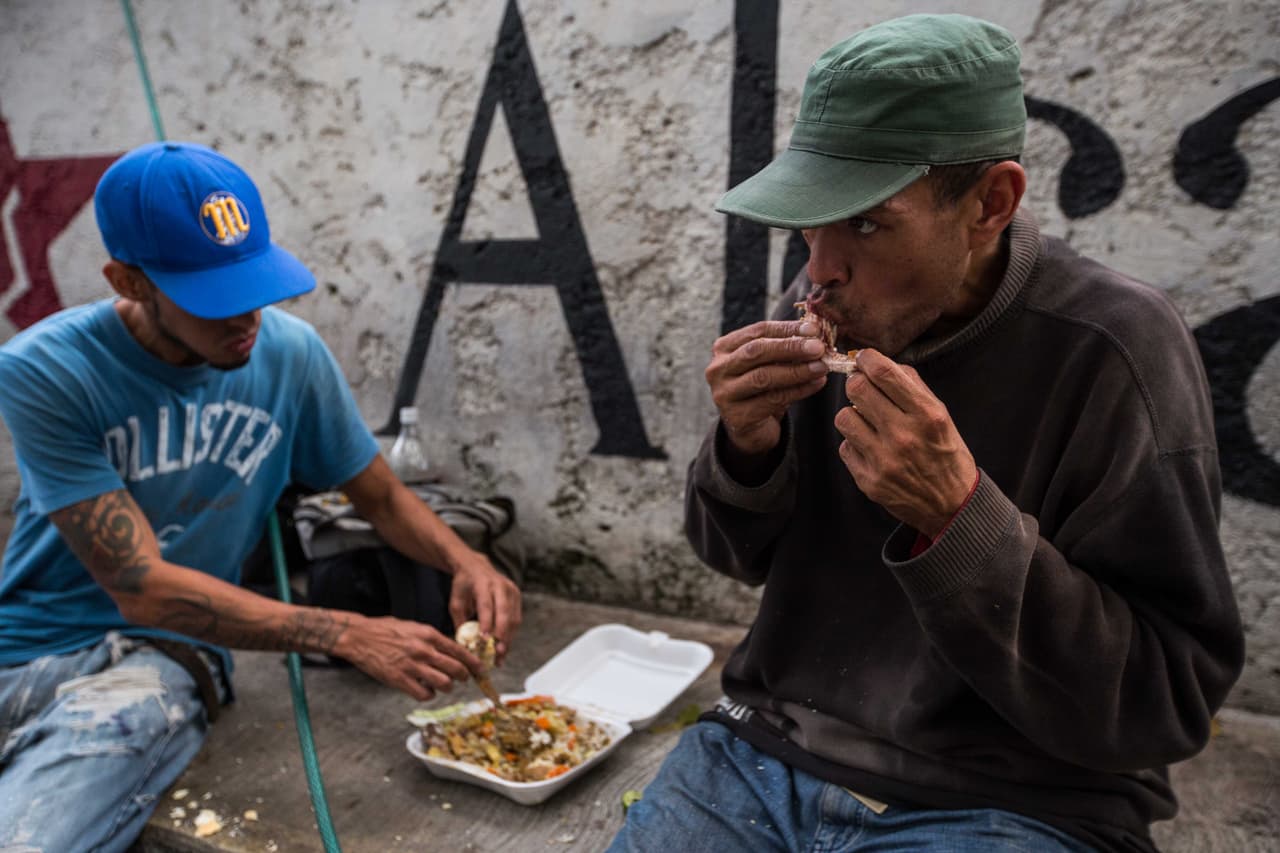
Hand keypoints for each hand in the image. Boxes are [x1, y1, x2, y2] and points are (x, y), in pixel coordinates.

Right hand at [337, 613, 485, 701]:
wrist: (359, 637)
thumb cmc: (386, 630)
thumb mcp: (414, 628)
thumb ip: (433, 639)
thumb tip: (451, 651)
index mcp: (429, 635)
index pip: (459, 651)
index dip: (473, 663)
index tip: (480, 669)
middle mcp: (424, 650)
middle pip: (456, 669)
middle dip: (464, 677)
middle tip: (463, 679)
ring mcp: (412, 666)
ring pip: (444, 684)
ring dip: (447, 687)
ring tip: (444, 685)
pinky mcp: (399, 680)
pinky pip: (424, 694)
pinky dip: (428, 695)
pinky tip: (425, 690)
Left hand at [446, 551, 521, 663]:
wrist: (476, 566)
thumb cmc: (464, 586)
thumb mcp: (456, 602)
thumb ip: (460, 622)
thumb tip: (466, 646)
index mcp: (482, 584)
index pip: (486, 605)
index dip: (486, 623)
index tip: (484, 641)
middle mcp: (499, 585)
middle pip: (504, 612)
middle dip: (502, 634)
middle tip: (498, 653)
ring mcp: (511, 589)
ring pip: (513, 617)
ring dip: (508, 638)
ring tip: (500, 656)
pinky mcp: (517, 595)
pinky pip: (516, 618)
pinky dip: (511, 633)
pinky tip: (504, 646)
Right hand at [706, 319, 829, 456]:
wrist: (750, 428)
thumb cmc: (761, 389)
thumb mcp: (769, 364)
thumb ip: (785, 349)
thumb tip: (816, 336)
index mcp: (724, 348)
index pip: (758, 331)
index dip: (787, 329)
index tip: (814, 329)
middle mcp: (718, 368)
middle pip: (756, 351)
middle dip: (791, 348)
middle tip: (818, 348)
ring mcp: (724, 393)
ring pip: (763, 377)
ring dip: (797, 371)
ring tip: (821, 367)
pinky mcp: (737, 416)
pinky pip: (772, 400)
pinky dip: (798, 390)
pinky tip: (816, 384)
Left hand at [833, 349, 976, 538]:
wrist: (951, 504)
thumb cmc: (945, 454)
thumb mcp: (941, 415)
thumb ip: (912, 386)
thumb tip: (881, 362)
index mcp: (926, 415)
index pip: (884, 372)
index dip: (867, 359)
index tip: (864, 360)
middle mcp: (904, 436)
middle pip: (856, 389)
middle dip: (857, 384)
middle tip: (863, 389)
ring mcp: (883, 460)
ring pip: (843, 417)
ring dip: (853, 415)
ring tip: (868, 423)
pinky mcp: (868, 480)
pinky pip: (845, 447)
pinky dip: (855, 444)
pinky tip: (871, 449)